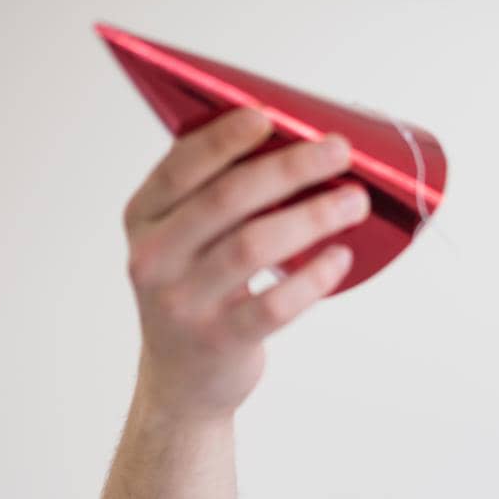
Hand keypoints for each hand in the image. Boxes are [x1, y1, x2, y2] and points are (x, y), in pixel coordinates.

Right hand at [121, 107, 370, 420]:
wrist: (183, 382)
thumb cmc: (200, 291)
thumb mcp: (186, 242)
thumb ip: (218, 198)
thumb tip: (294, 145)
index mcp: (143, 219)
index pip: (181, 167)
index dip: (224, 139)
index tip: (268, 116)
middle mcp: (154, 257)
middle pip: (227, 199)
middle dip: (289, 169)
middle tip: (338, 151)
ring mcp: (183, 302)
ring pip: (254, 246)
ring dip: (312, 216)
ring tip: (355, 202)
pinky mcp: (219, 340)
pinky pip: (274, 304)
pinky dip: (313, 278)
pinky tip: (341, 258)